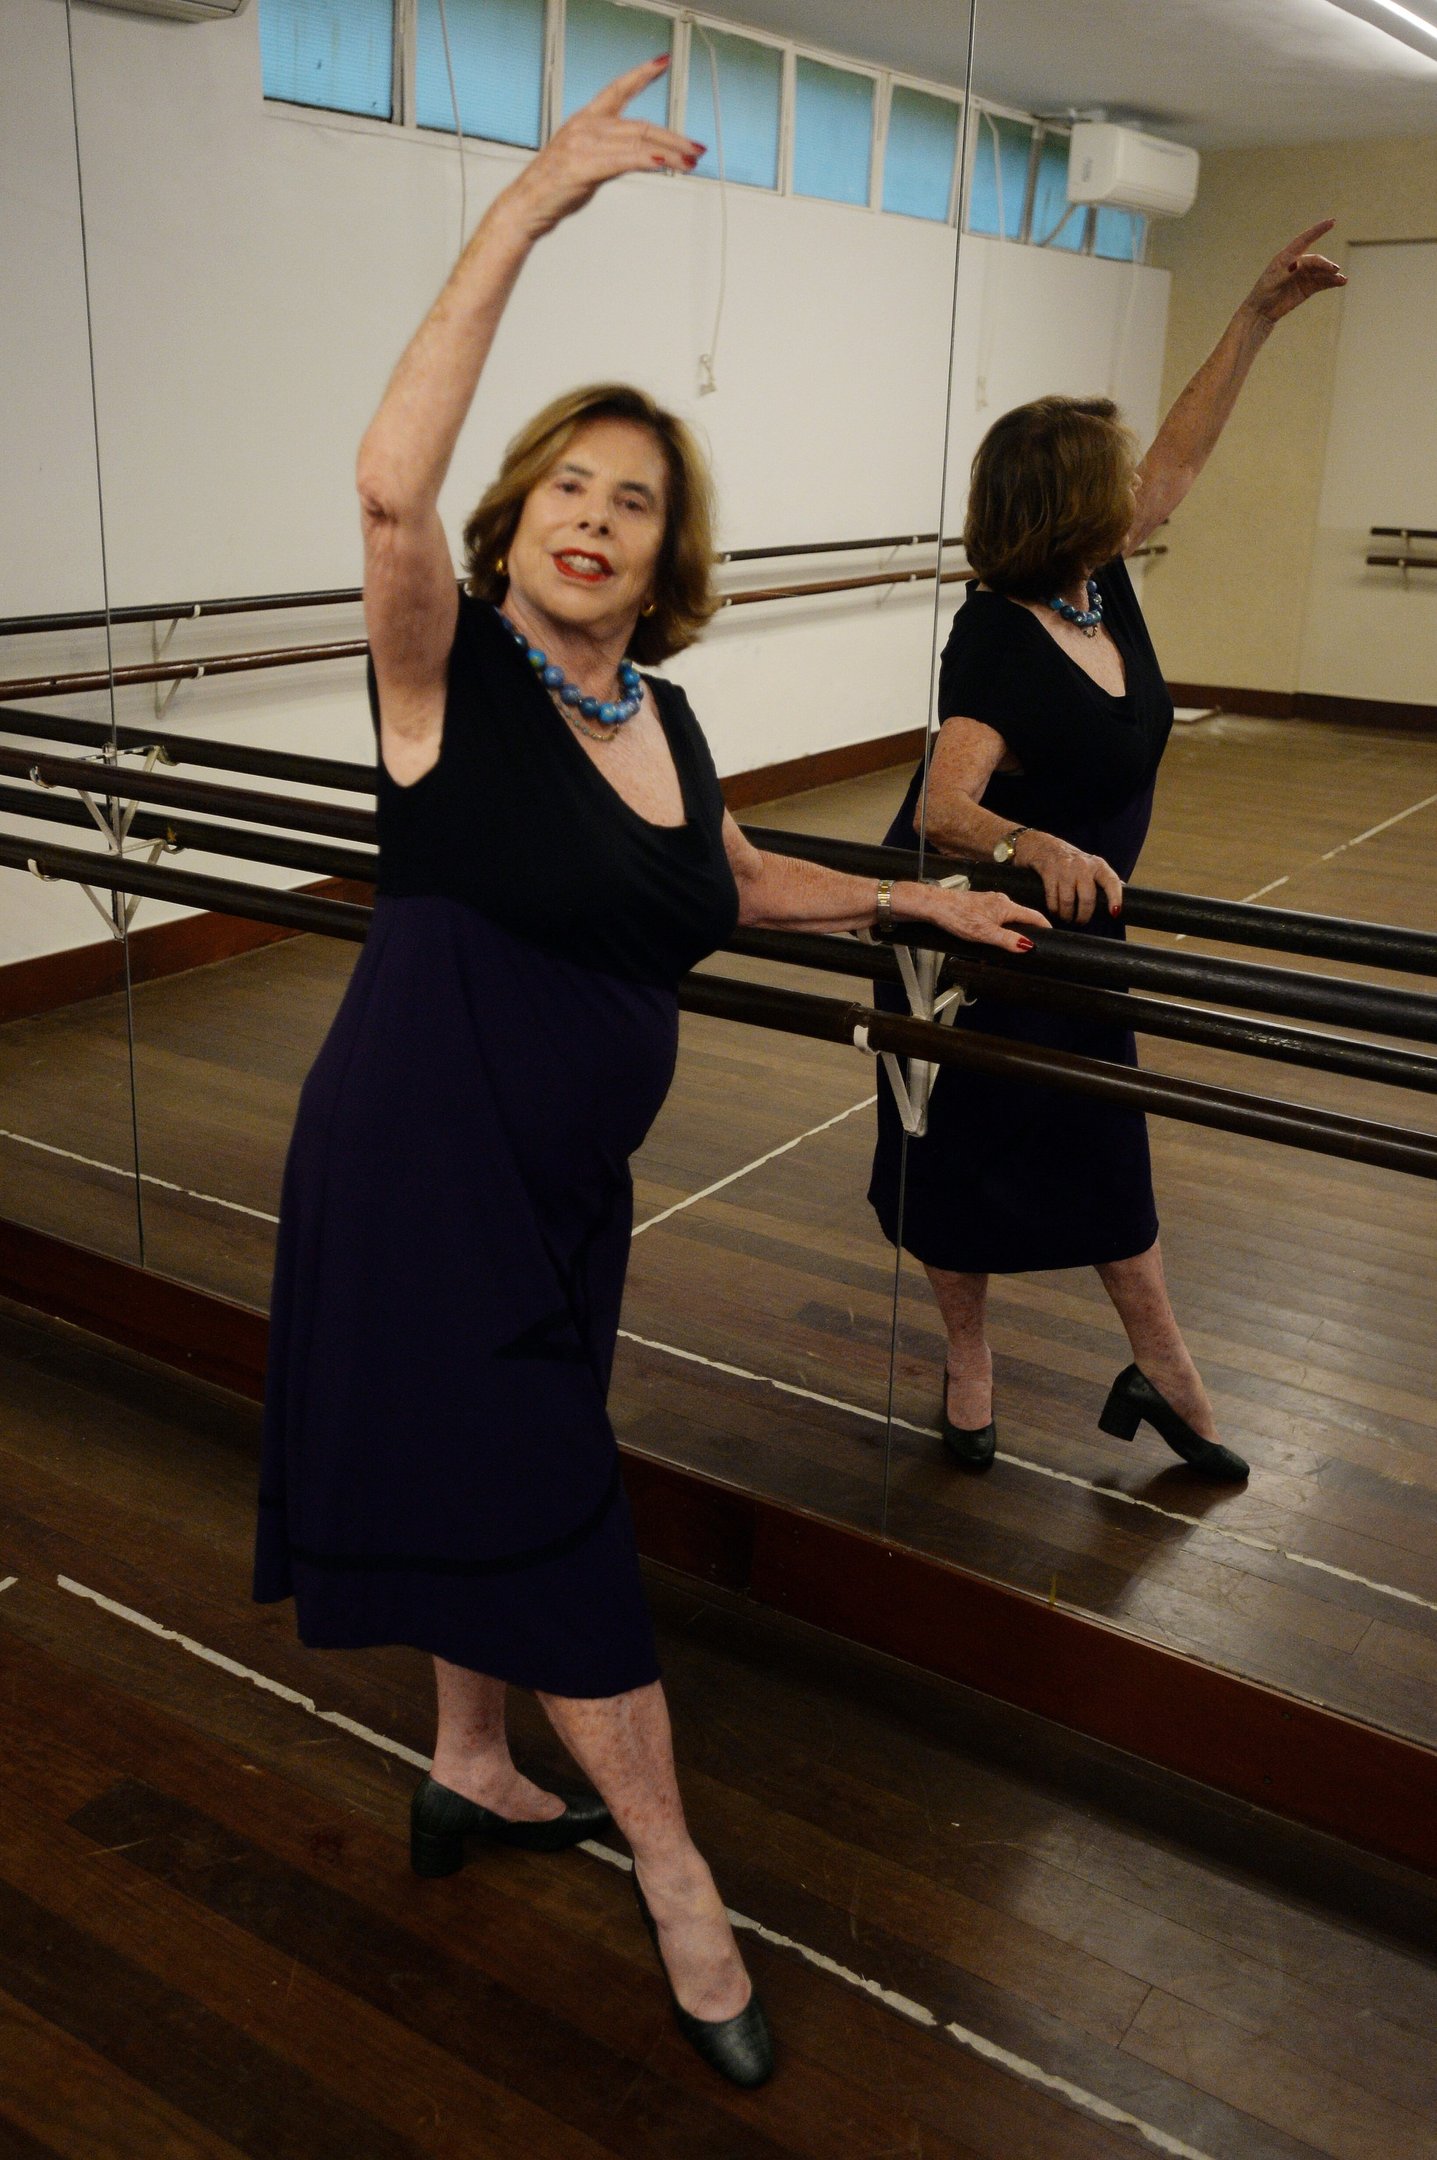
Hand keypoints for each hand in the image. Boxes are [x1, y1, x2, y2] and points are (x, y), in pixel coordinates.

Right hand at [503, 59, 701, 237]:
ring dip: (669, 153)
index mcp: (586, 119)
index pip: (618, 89)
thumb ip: (613, 152)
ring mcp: (585, 144)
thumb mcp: (587, 160)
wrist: (527, 205)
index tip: (663, 61)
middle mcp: (587, 126)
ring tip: (690, 161)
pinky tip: (665, 164)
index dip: (642, 74)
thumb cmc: (555, 186)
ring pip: (638, 143)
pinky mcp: (584, 166)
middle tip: (696, 147)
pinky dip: (647, 161)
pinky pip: (624, 160)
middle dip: (674, 137)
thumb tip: (641, 156)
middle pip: (641, 126)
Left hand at [915, 884, 1049, 955]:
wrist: (933, 905)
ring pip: (1006, 921)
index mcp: (1007, 906)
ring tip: (999, 952)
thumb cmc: (956, 916)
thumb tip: (1027, 946)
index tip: (1052, 937)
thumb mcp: (984, 933)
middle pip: (1021, 919)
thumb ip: (1007, 940)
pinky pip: (995, 920)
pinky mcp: (979, 906)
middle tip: (1024, 952)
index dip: (1045, 927)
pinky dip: (995, 932)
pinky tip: (986, 941)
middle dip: (1024, 936)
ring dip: (1007, 936)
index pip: (1035, 916)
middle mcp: (1001, 901)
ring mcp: (989, 903)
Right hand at [1014, 832, 1123, 923]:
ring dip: (1066, 915)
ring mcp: (1065, 868)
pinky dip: (1054, 909)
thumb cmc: (1071, 861)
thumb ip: (1104, 878)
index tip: (1115, 913)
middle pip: (1087, 898)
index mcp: (1097, 865)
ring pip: (1068, 901)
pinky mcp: (1049, 872)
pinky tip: (1055, 911)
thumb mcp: (1090, 865)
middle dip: (1083, 916)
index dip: (1115, 898)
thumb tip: (1125, 890)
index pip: (1111, 881)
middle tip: (1080, 922)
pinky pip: (1052, 899)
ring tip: (1067, 918)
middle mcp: (1083, 865)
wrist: (1042, 846)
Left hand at [1240, 219, 1346, 329]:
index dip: (1318, 230)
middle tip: (1333, 269)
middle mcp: (1297, 264)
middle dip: (1325, 264)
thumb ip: (1286, 273)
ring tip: (1341, 279)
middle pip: (1315, 260)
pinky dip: (1332, 282)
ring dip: (1331, 274)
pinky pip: (1322, 282)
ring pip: (1321, 271)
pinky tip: (1341, 282)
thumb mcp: (1272, 282)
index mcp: (1286, 257)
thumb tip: (1298, 263)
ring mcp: (1303, 276)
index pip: (1304, 240)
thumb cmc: (1263, 294)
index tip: (1332, 222)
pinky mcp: (1307, 288)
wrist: (1261, 313)